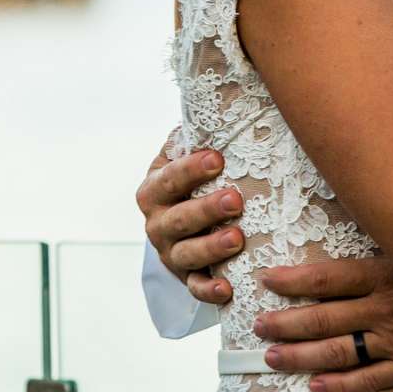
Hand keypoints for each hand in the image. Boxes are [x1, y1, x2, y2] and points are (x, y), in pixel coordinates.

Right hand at [136, 140, 240, 304]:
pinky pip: (195, 288)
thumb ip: (199, 135)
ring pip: (186, 254)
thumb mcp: (192, 154)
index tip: (216, 158)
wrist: (189, 219)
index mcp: (155, 189)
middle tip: (234, 199)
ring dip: (210, 247)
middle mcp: (157, 223)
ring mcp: (171, 253)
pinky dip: (209, 291)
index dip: (190, 169)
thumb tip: (224, 101)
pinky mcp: (187, 278)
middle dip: (205, 209)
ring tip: (237, 237)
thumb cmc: (199, 178)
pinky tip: (227, 289)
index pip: (168, 178)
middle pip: (177, 219)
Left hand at [249, 258, 392, 391]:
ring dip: (300, 355)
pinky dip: (340, 384)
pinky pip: (370, 379)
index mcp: (387, 273)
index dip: (293, 281)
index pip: (327, 277)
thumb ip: (389, 251)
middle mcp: (386, 307)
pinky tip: (316, 385)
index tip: (265, 281)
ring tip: (272, 356)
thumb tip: (357, 244)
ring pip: (338, 351)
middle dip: (284, 322)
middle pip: (323, 317)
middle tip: (255, 326)